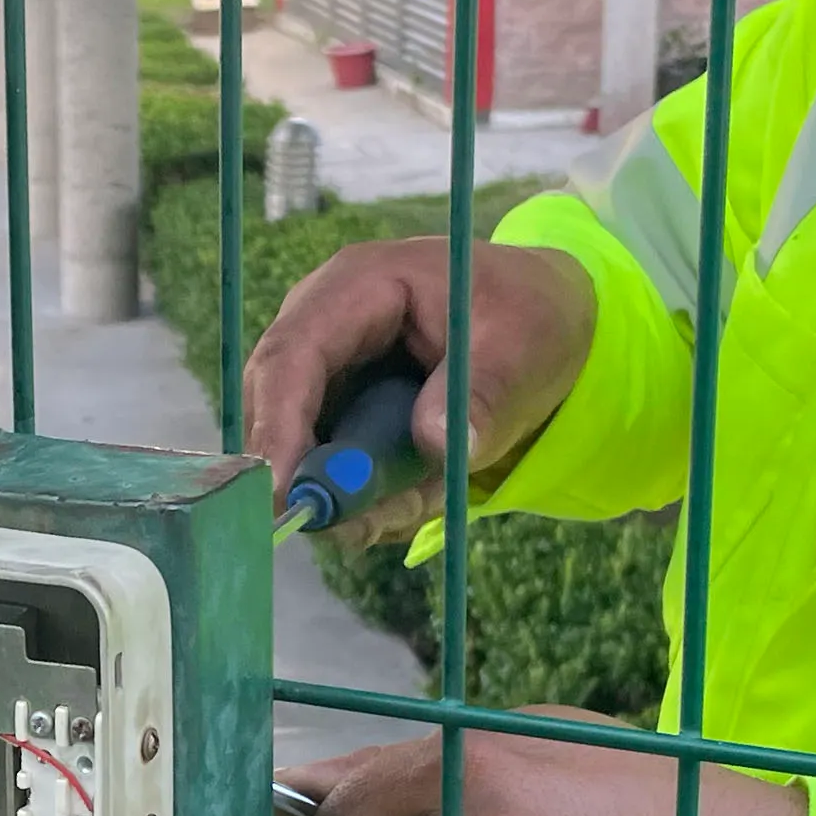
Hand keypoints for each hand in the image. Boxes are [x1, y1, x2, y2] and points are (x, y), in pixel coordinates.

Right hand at [242, 238, 596, 549]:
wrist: (541, 327)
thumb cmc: (530, 318)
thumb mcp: (524, 348)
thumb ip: (482, 393)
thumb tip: (431, 439)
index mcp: (359, 287)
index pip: (292, 356)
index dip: (278, 426)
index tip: (282, 495)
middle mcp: (323, 327)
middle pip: (274, 408)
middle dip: (310, 476)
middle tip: (358, 528)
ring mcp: (326, 374)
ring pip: (300, 452)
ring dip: (355, 496)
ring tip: (428, 496)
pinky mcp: (338, 415)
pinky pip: (333, 474)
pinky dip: (374, 500)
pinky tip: (428, 488)